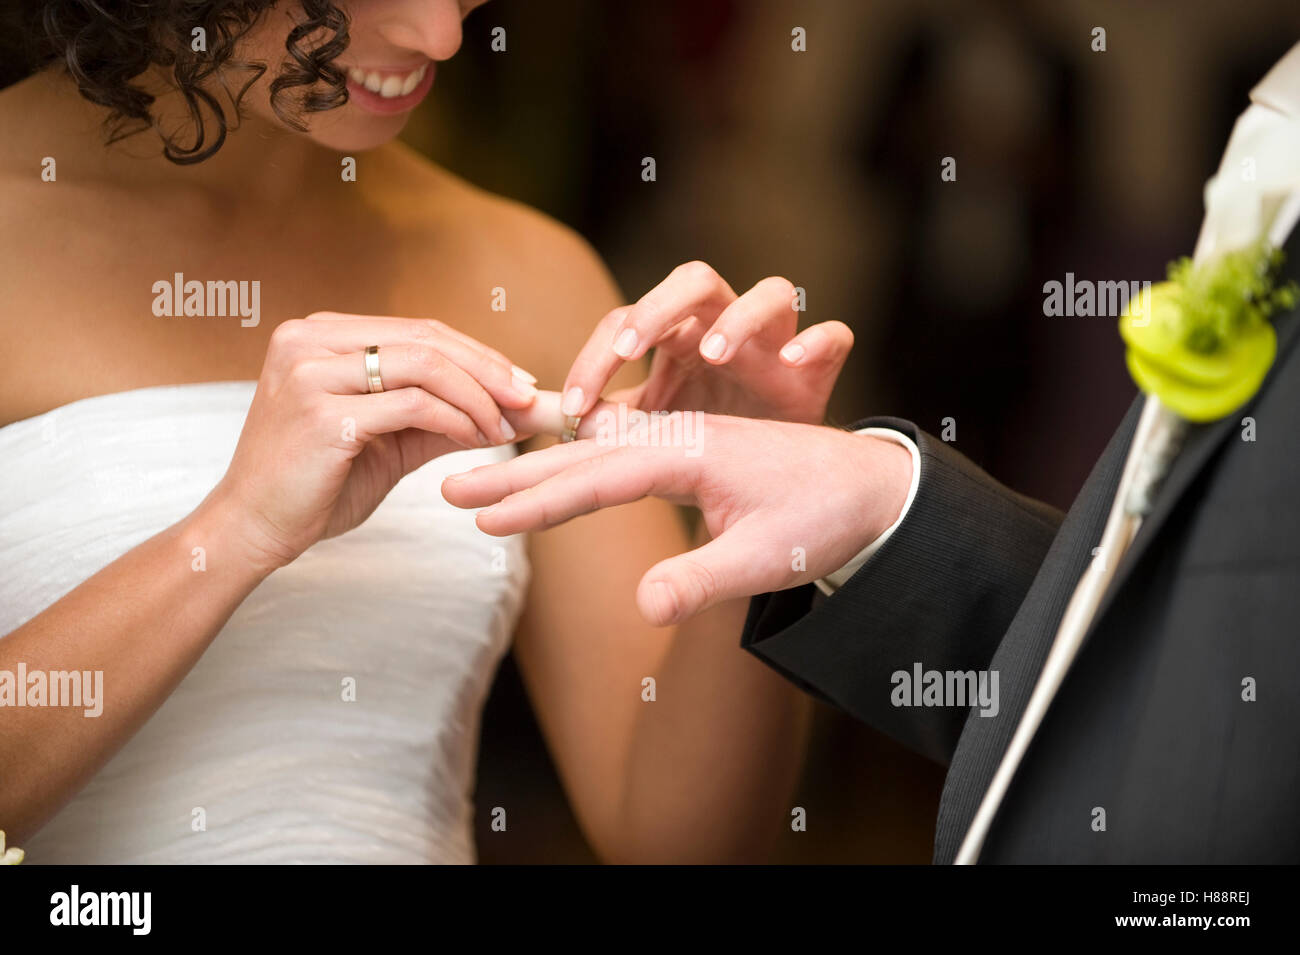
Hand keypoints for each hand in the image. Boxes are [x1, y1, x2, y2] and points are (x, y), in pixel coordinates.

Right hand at [202, 312, 539, 572]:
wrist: (252, 529)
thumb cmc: (317, 484)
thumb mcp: (387, 438)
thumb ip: (438, 414)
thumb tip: (509, 405)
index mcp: (317, 335)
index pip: (417, 330)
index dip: (476, 354)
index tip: (520, 381)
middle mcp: (307, 339)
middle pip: (426, 339)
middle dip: (488, 369)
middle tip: (529, 399)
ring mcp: (310, 372)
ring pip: (425, 365)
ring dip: (478, 396)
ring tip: (505, 426)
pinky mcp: (322, 413)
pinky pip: (414, 404)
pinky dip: (457, 419)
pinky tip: (477, 439)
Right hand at [442, 414, 911, 625]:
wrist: (873, 484)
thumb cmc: (825, 517)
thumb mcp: (769, 558)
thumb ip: (705, 580)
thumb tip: (644, 607)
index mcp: (690, 453)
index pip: (598, 479)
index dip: (539, 502)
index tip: (485, 521)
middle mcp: (679, 438)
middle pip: (582, 456)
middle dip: (516, 477)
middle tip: (451, 492)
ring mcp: (683, 442)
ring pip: (596, 454)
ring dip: (538, 471)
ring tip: (484, 487)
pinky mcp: (691, 453)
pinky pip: (619, 457)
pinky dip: (577, 468)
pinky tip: (555, 477)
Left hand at [559, 261, 853, 424]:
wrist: (784, 471)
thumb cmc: (714, 438)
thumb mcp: (654, 433)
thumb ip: (605, 424)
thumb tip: (536, 427)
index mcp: (676, 339)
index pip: (625, 326)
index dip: (594, 362)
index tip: (571, 413)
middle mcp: (724, 325)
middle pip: (691, 283)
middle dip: (656, 312)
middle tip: (628, 354)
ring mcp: (775, 340)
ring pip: (766, 293)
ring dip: (738, 318)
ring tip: (715, 354)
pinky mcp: (820, 366)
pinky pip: (832, 336)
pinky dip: (815, 342)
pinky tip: (794, 362)